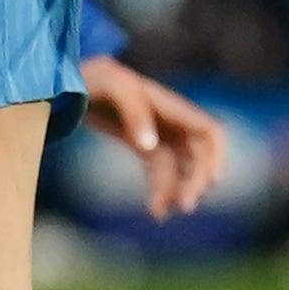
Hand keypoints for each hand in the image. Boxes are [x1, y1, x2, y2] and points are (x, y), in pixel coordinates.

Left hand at [78, 53, 228, 220]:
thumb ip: (134, 112)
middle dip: (195, 181)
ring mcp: (157, 133)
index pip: (209, 131)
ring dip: (177, 191)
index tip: (211, 182)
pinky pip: (161, 170)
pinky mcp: (141, 143)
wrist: (71, 75)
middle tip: (183, 206)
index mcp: (170, 106)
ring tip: (159, 213)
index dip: (217, 156)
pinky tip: (155, 210)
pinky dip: (161, 190)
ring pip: (179, 169)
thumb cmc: (96, 75)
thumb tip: (150, 145)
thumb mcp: (114, 86)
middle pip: (199, 156)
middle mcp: (170, 121)